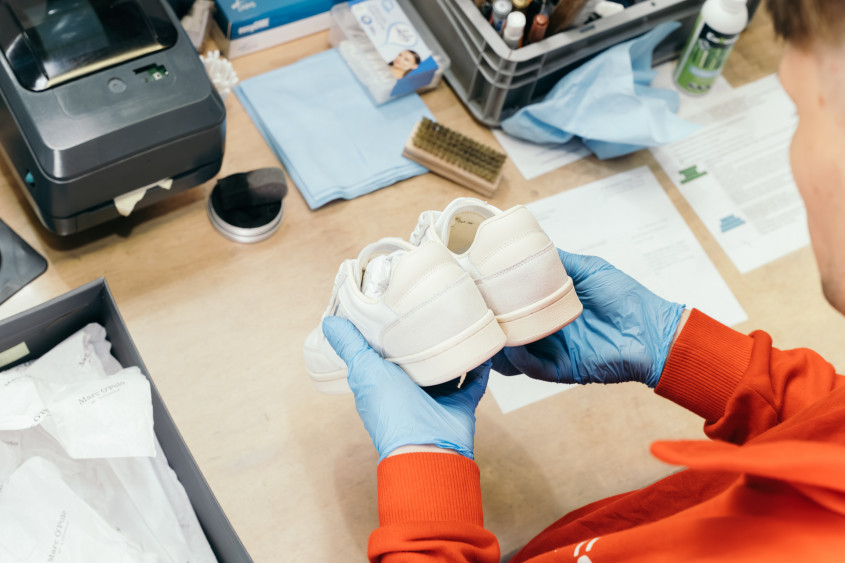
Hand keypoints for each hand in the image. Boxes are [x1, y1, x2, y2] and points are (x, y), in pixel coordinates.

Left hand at [322, 316, 489, 461]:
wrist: (426, 448)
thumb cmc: (391, 412)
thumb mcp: (365, 371)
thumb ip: (349, 346)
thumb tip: (329, 321)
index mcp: (385, 381)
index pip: (387, 352)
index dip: (391, 331)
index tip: (398, 303)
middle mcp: (410, 389)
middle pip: (419, 358)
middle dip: (425, 338)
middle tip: (435, 307)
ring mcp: (437, 397)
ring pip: (447, 366)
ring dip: (453, 348)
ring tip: (460, 321)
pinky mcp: (461, 403)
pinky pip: (474, 380)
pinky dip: (479, 364)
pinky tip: (482, 344)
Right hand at [492, 250, 685, 387]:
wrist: (654, 329)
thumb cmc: (626, 298)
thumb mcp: (588, 269)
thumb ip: (558, 261)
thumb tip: (529, 247)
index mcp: (549, 308)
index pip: (513, 306)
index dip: (494, 298)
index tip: (476, 285)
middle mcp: (546, 331)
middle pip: (506, 331)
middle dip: (488, 322)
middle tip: (472, 307)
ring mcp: (552, 351)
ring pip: (512, 354)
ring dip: (497, 343)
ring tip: (486, 326)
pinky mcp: (561, 370)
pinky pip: (532, 368)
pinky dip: (519, 357)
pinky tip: (512, 343)